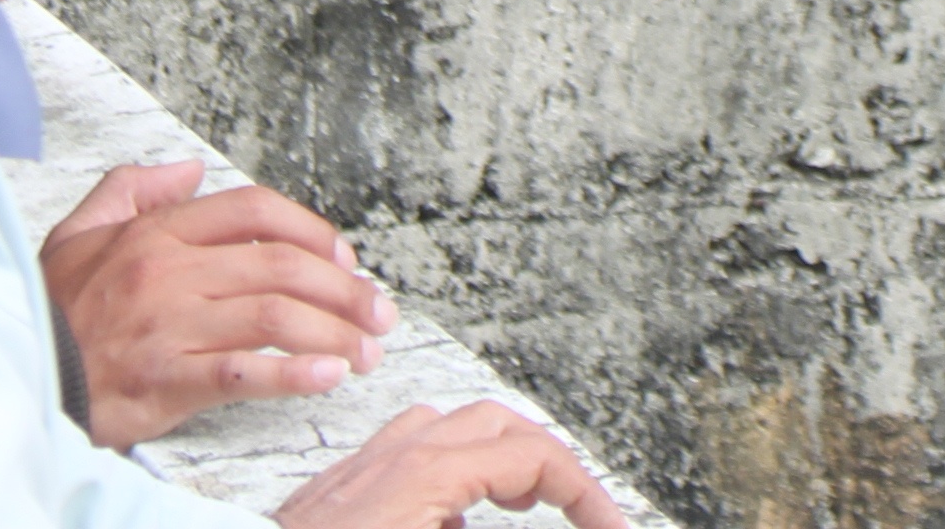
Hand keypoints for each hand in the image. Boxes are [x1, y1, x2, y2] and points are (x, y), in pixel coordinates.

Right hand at [42, 157, 401, 449]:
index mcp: (158, 234)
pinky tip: (328, 376)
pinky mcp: (166, 381)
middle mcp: (172, 273)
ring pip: (277, 317)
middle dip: (345, 290)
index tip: (345, 259)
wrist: (12, 376)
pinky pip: (243, 372)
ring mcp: (171, 327)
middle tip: (379, 313)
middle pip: (284, 267)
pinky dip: (293, 375)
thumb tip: (187, 167)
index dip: (313, 231)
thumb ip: (131, 189)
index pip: (256, 211)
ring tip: (366, 352)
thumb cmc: (49, 312)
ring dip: (335, 333)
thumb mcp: (77, 233)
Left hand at [273, 400, 634, 528]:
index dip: (587, 493)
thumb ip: (486, 522)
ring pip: (446, 428)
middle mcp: (391, 458)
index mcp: (425, 474)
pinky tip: (445, 517)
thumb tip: (545, 511)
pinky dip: (445, 470)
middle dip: (546, 465)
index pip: (535, 459)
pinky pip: (401, 453)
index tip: (612, 525)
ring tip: (519, 502)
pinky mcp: (332, 493)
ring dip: (494, 457)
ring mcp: (357, 470)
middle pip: (496, 427)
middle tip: (578, 509)